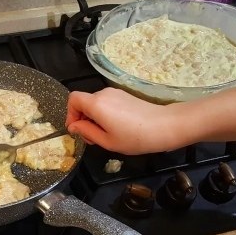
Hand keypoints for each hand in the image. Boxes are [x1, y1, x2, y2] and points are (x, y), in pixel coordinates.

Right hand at [66, 88, 184, 153]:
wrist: (165, 126)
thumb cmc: (135, 137)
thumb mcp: (107, 141)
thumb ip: (86, 132)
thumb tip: (74, 126)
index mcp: (96, 104)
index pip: (73, 99)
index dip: (70, 114)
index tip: (77, 130)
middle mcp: (104, 94)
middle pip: (84, 102)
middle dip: (83, 119)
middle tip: (93, 139)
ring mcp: (115, 93)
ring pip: (95, 103)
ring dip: (94, 118)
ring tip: (106, 136)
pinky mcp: (125, 95)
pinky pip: (106, 103)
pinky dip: (104, 114)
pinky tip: (117, 129)